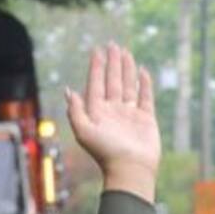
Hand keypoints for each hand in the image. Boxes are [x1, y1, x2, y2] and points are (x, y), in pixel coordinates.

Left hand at [66, 43, 160, 202]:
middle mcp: (113, 111)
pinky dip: (144, 83)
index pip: (96, 84)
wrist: (130, 169)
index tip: (96, 50)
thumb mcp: (83, 131)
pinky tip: (143, 70)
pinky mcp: (146, 118)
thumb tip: (68, 91)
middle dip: (112, 63)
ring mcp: (130, 114)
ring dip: (126, 69)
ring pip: (128, 85)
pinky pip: (145, 97)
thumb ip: (75, 111)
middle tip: (112, 45)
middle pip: (112, 81)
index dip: (96, 67)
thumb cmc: (105, 152)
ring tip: (125, 52)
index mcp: (97, 112)